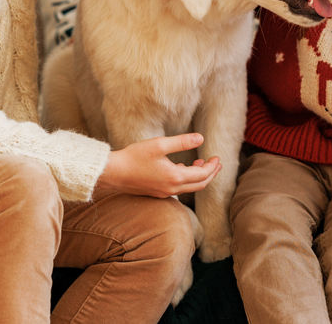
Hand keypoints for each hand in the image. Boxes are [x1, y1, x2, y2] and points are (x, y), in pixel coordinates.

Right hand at [95, 133, 221, 198]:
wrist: (113, 173)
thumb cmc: (135, 157)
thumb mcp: (160, 145)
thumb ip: (182, 142)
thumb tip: (201, 138)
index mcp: (175, 177)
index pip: (202, 175)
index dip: (213, 166)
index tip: (218, 157)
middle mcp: (172, 189)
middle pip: (199, 185)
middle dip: (210, 174)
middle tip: (217, 164)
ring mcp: (164, 193)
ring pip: (189, 188)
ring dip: (198, 177)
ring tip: (203, 164)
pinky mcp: (156, 193)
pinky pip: (178, 189)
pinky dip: (186, 180)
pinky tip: (182, 170)